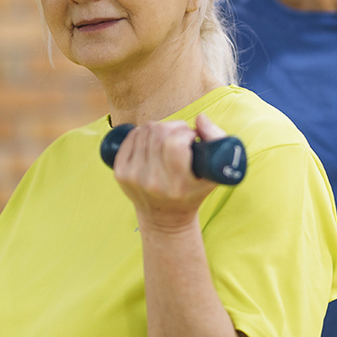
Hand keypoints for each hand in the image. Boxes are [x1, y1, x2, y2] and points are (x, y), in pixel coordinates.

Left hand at [111, 114, 225, 230]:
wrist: (165, 219)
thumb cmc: (193, 192)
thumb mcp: (214, 173)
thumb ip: (217, 141)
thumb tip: (200, 118)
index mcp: (177, 184)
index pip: (175, 143)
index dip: (186, 133)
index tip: (191, 139)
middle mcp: (153, 181)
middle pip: (159, 132)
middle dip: (174, 127)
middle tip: (180, 136)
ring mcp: (133, 177)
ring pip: (144, 131)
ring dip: (159, 128)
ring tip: (167, 139)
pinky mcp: (120, 172)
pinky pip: (131, 137)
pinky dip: (143, 133)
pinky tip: (152, 141)